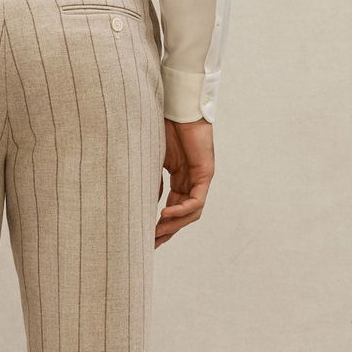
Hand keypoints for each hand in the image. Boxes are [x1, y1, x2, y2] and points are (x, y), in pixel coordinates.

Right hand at [155, 117, 214, 246]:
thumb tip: (146, 205)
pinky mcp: (206, 173)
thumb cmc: (164, 127)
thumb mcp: (153, 161)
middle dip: (167, 231)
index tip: (146, 238)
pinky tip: (165, 214)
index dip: (161, 225)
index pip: (173, 208)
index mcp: (180, 178)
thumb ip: (152, 182)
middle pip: (183, 215)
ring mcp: (200, 178)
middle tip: (151, 244)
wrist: (177, 107)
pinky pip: (196, 201)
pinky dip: (181, 210)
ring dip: (174, 225)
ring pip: (191, 213)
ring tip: (157, 232)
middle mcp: (192, 181)